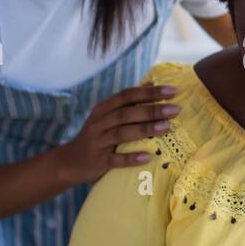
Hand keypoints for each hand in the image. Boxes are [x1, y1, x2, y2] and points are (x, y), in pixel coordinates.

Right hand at [57, 84, 179, 184]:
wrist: (69, 162)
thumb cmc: (95, 136)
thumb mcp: (107, 116)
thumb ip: (127, 101)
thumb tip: (150, 83)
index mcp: (103, 109)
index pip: (127, 96)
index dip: (149, 92)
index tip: (172, 91)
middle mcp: (99, 123)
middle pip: (126, 113)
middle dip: (152, 110)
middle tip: (175, 109)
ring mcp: (97, 142)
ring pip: (121, 133)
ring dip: (145, 129)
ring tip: (167, 127)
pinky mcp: (98, 161)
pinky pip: (114, 160)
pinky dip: (130, 158)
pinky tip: (147, 157)